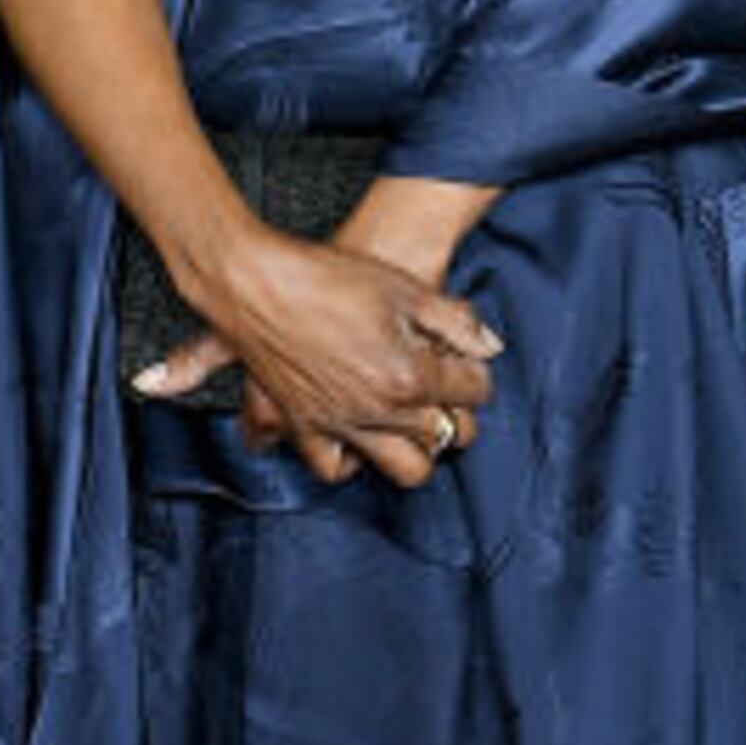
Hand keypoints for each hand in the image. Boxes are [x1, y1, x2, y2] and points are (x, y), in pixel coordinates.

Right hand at [136, 219, 499, 492]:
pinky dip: (346, 461)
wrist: (257, 281)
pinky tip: (355, 443)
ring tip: (411, 428)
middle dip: (455, 416)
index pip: (472, 391)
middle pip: (443, 435)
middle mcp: (378, 409)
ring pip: (401, 467)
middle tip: (446, 397)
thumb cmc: (327, 277)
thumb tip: (488, 346)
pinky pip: (332, 465)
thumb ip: (455, 321)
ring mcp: (340, 422)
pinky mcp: (303, 425)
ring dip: (415, 451)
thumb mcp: (405, 288)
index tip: (469, 365)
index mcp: (409, 374)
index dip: (477, 374)